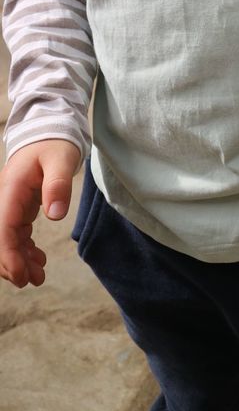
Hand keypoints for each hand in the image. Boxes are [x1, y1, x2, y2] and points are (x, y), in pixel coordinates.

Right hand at [0, 139, 80, 287]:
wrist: (49, 129)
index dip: (9, 255)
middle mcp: (7, 198)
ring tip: (39, 276)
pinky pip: (16, 233)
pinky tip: (38, 260)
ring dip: (19, 260)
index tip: (20, 276)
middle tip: (32, 281)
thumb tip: (55, 216)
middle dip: (12, 263)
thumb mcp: (61, 159)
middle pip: (0, 238)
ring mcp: (12, 203)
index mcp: (13, 188)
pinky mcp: (20, 206)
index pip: (3, 227)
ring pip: (7, 239)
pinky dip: (24, 249)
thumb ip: (58, 185)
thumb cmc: (55, 142)